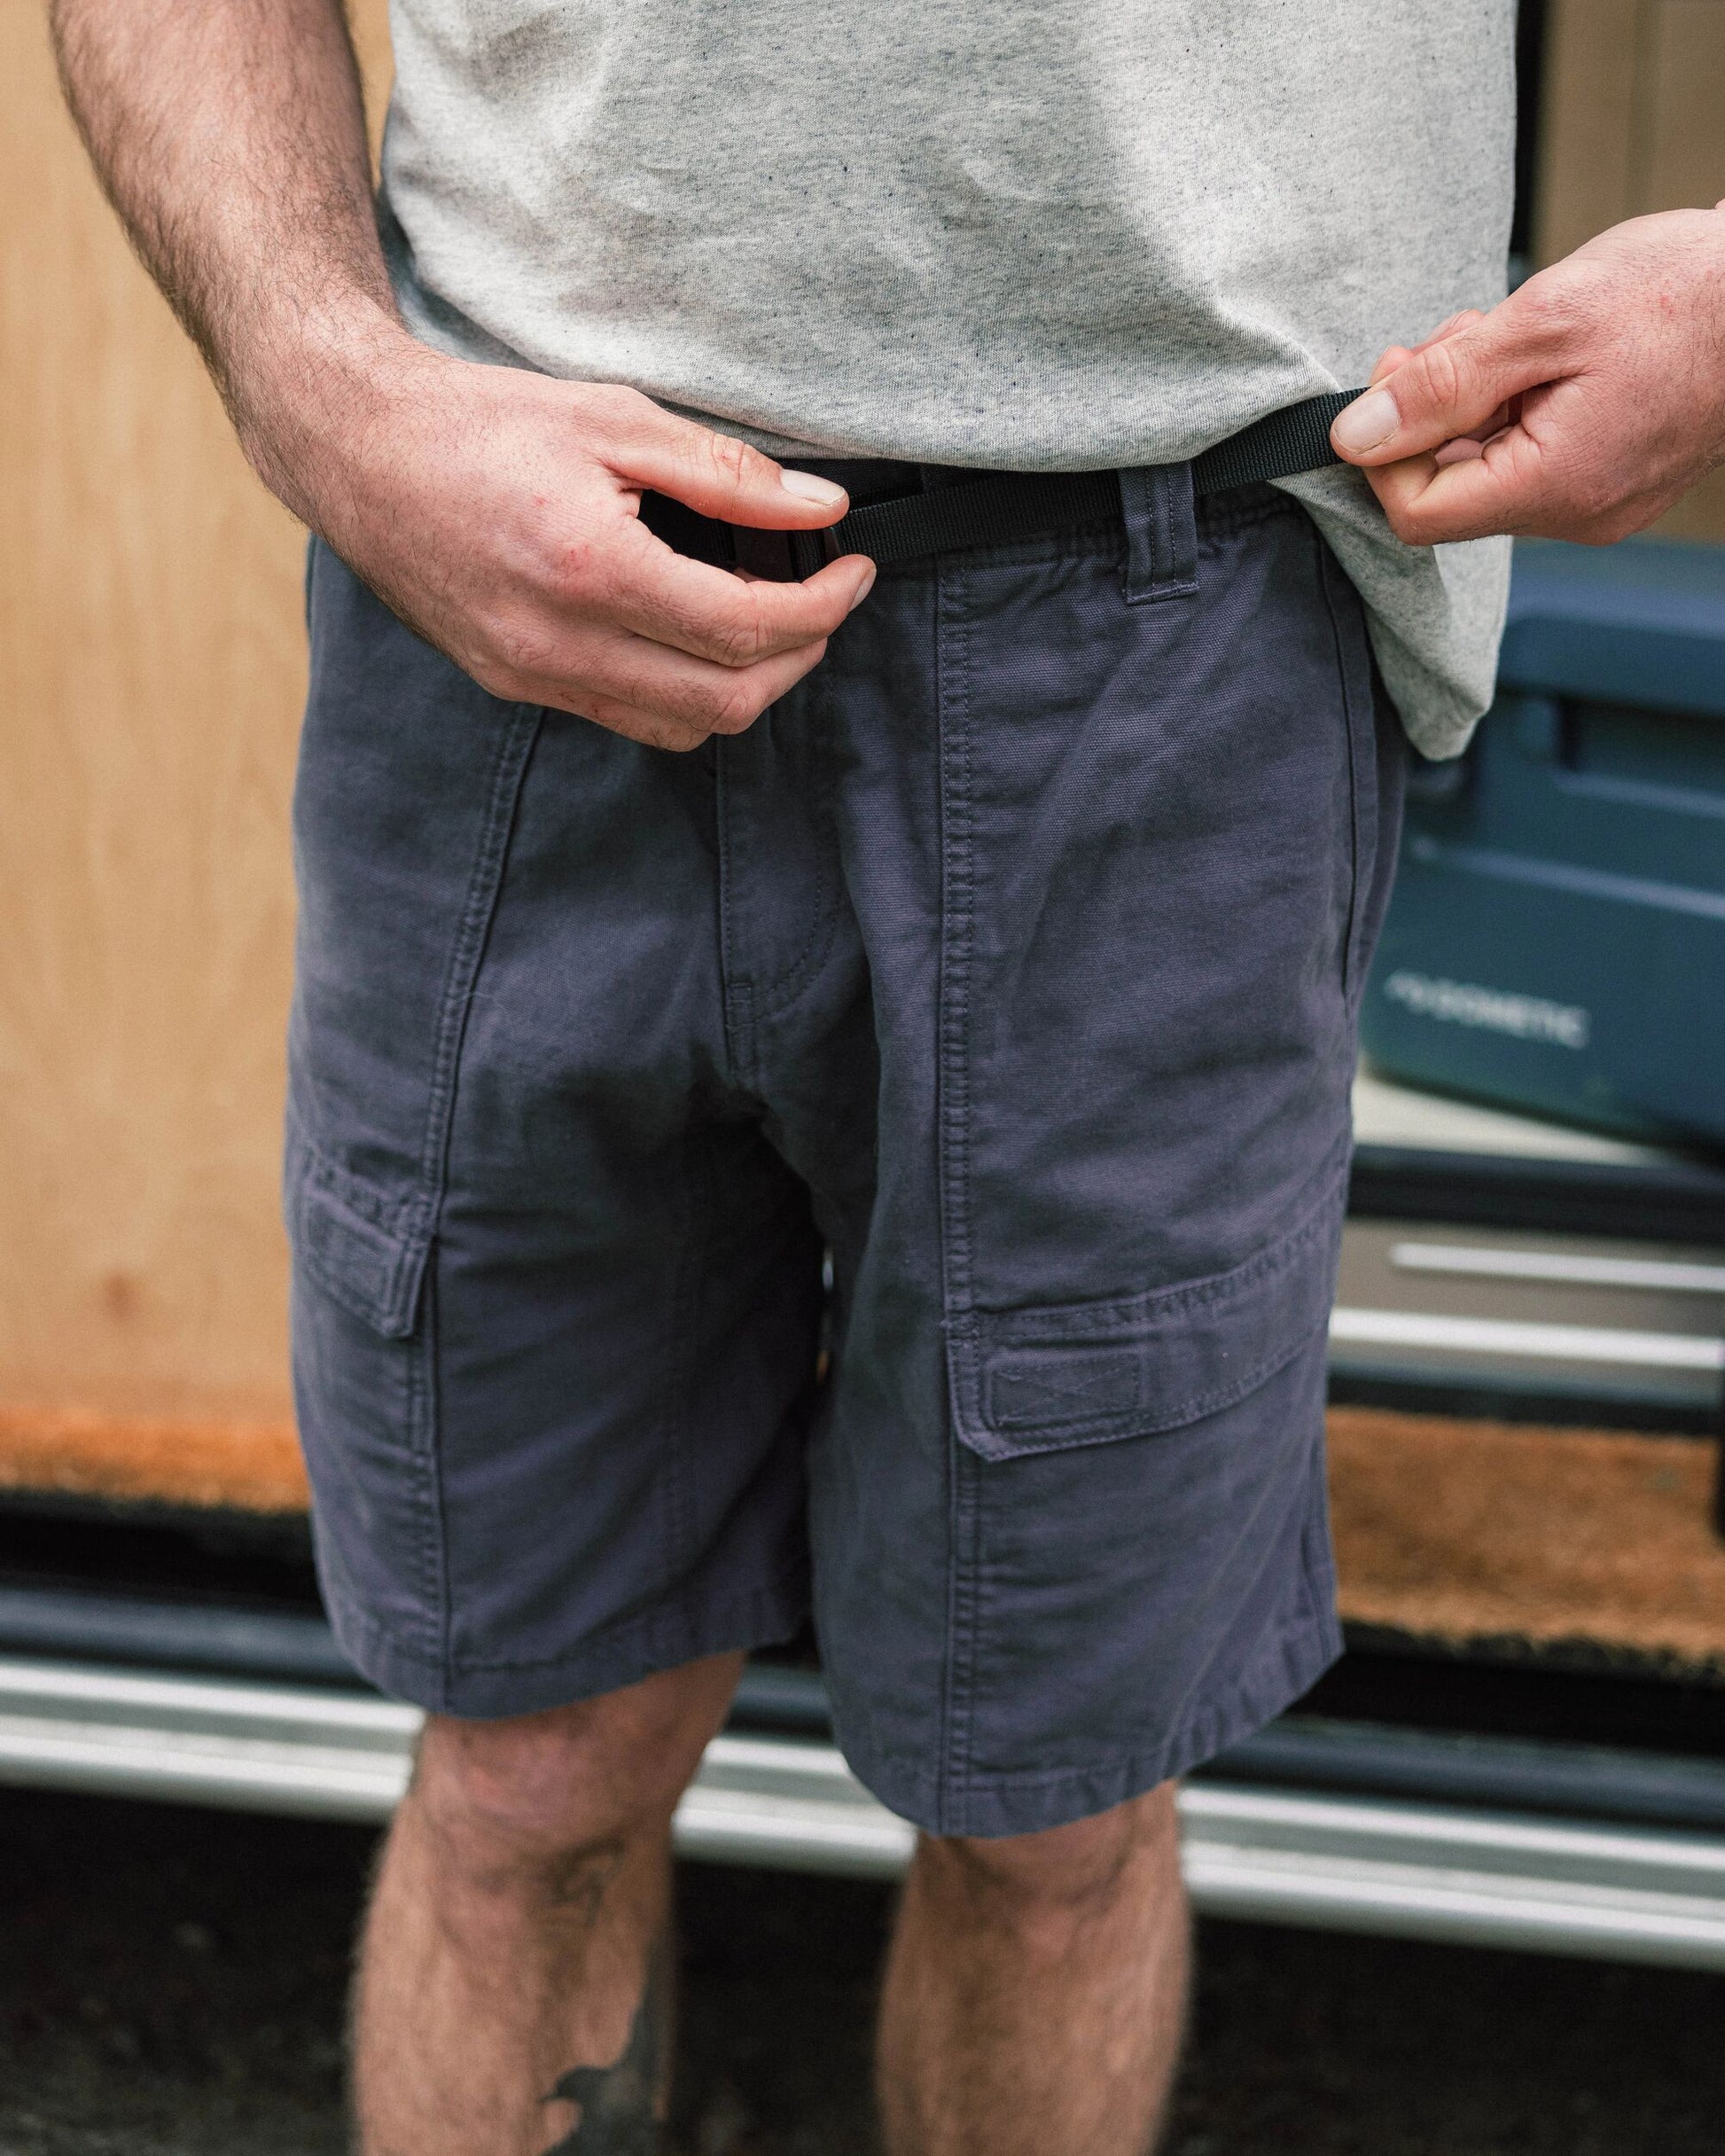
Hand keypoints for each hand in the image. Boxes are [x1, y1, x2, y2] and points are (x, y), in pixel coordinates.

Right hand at [285, 321, 874, 749]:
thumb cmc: (482, 422)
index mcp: (591, 569)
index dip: (821, 607)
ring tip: (771, 621)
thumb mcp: (613, 419)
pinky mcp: (515, 686)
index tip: (854, 569)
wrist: (357, 452)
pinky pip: (629, 719)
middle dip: (799, 657)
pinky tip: (696, 635)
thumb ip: (727, 474)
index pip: (745, 627)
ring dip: (746, 687)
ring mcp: (533, 676)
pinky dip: (685, 693)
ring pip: (683, 728)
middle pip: (726, 701)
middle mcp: (560, 643)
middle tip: (826, 601)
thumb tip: (823, 509)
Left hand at [1328, 205, 1724, 545]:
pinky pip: (1530, 462)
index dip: (1383, 449)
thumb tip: (1354, 436)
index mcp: (1556, 486)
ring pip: (1488, 472)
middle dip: (1428, 416)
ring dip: (1468, 405)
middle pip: (1450, 493)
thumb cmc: (1683, 292)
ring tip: (1501, 334)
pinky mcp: (1612, 481)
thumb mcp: (1544, 321)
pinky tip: (1533, 356)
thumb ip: (1441, 385)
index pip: (1417, 511)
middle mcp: (1576, 515)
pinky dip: (1511, 411)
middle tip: (1453, 336)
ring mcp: (1598, 503)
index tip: (1393, 374)